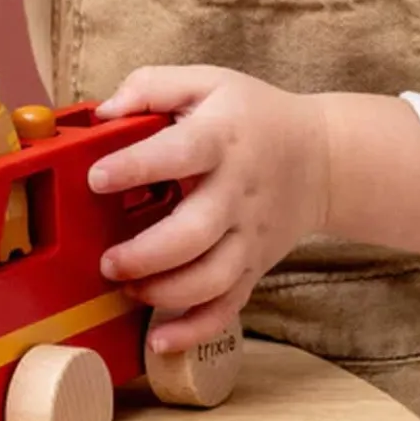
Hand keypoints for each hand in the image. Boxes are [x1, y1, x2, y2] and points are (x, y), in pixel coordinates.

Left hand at [88, 66, 329, 354]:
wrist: (322, 157)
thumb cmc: (253, 116)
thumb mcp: (208, 82)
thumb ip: (152, 86)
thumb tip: (103, 113)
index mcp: (221, 138)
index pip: (178, 153)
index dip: (136, 166)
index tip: (97, 178)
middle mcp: (237, 191)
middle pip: (194, 232)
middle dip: (146, 254)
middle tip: (109, 259)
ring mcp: (248, 234)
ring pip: (211, 278)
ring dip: (164, 292)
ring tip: (129, 286)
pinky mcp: (254, 265)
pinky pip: (228, 306)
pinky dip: (195, 330)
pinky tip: (160, 338)